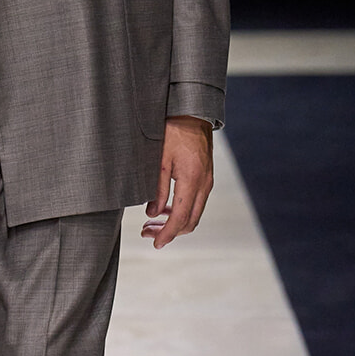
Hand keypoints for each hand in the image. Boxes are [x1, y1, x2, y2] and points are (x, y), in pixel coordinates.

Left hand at [142, 116, 213, 248]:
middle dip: (169, 232)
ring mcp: (207, 181)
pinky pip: (196, 202)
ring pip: (194, 214)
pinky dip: (181, 211)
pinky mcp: (206, 178)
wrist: (193, 112)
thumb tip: (152, 214)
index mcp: (192, 180)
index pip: (180, 218)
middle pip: (190, 221)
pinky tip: (164, 209)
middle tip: (147, 233)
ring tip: (151, 223)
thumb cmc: (173, 131)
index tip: (155, 243)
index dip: (167, 234)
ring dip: (175, 223)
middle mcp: (204, 184)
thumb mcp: (159, 160)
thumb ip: (157, 189)